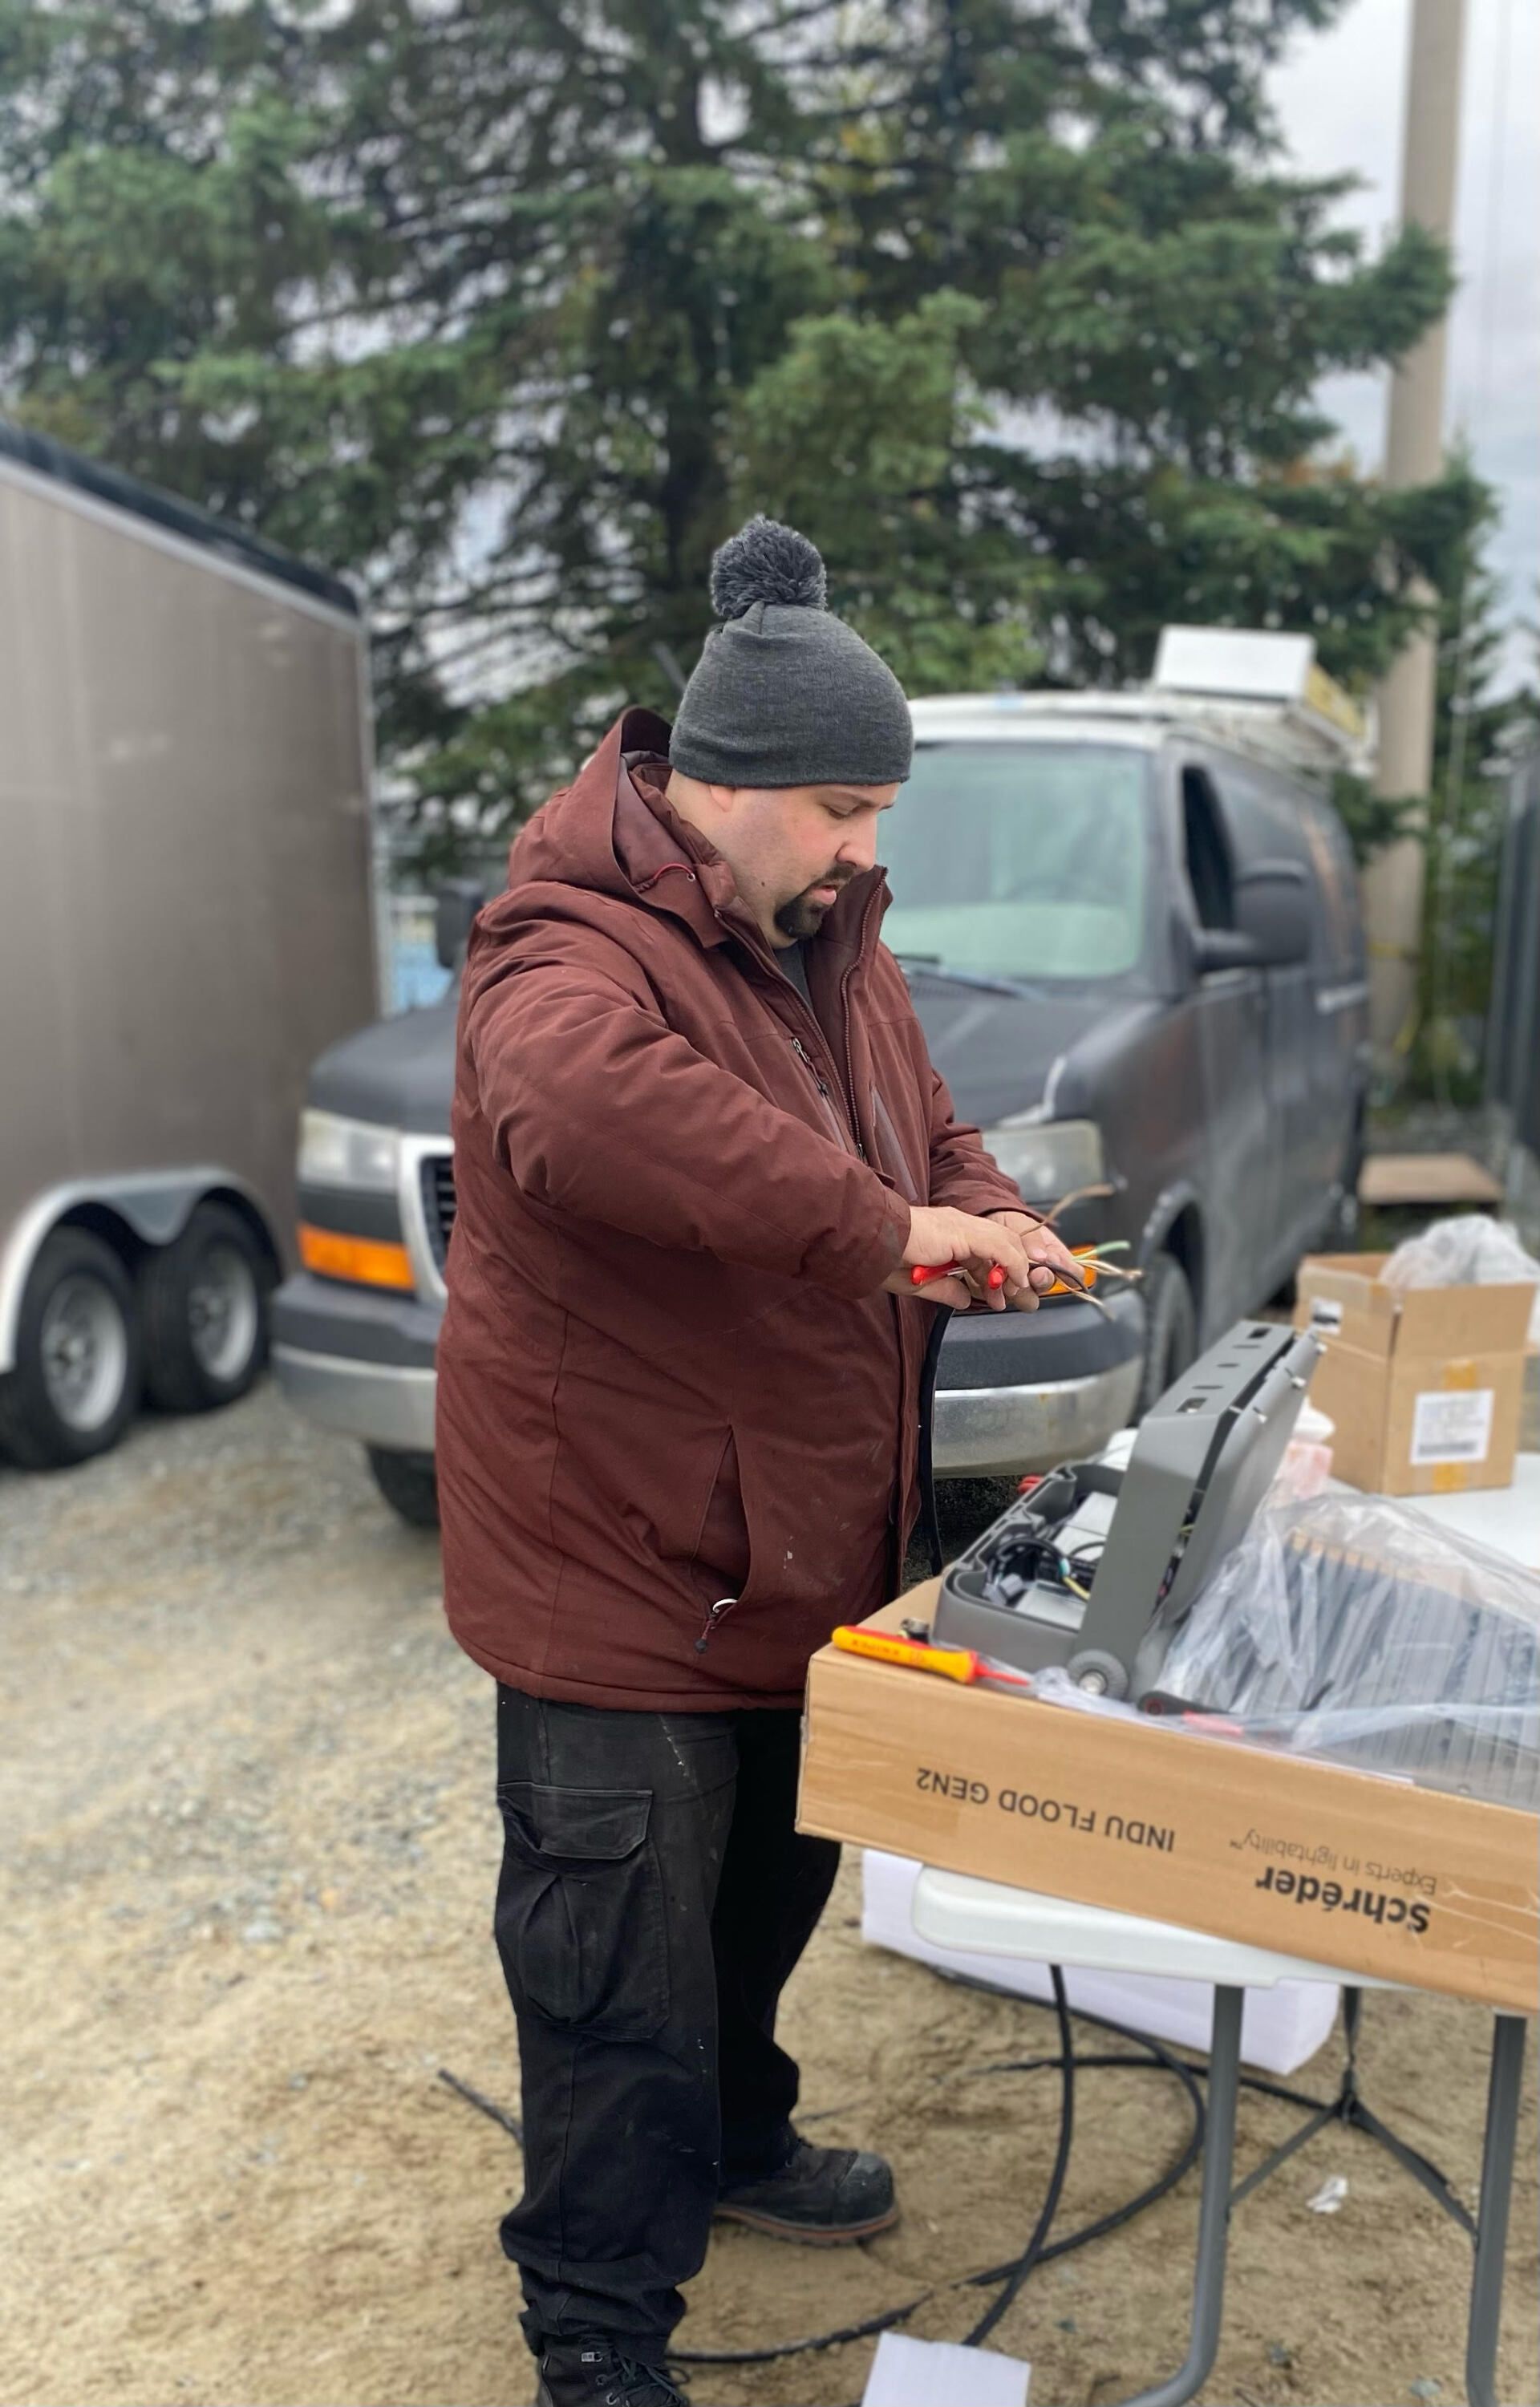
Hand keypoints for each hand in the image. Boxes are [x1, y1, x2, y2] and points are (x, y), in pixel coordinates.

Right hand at [885, 1204, 1058, 1312]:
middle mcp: (957, 1224)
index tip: (996, 1298)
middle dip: (1010, 1271)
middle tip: (1011, 1297)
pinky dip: (1012, 1263)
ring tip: (1017, 1290)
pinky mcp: (964, 1231)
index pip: (982, 1251)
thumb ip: (946, 1289)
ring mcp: (961, 1224)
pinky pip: (999, 1246)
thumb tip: (964, 1298)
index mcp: (946, 1234)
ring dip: (1015, 1268)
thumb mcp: (920, 1283)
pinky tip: (1015, 1279)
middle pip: (999, 1243)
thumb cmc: (883, 1258)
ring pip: (1005, 1241)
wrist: (871, 1241)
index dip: (993, 1275)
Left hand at [986, 1208, 1087, 1309]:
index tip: (1057, 1266)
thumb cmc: (1007, 1224)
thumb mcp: (1020, 1223)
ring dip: (1019, 1290)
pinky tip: (993, 1284)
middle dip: (1041, 1279)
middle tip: (1034, 1272)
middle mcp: (1039, 1274)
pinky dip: (998, 1294)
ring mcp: (1022, 1286)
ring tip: (1007, 1277)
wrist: (983, 1227)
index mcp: (1053, 1256)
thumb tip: (1045, 1257)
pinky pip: (1005, 1302)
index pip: (1073, 1272)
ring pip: (1029, 1300)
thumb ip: (1033, 1239)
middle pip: (1048, 1286)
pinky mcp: (1002, 1294)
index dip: (1069, 1273)